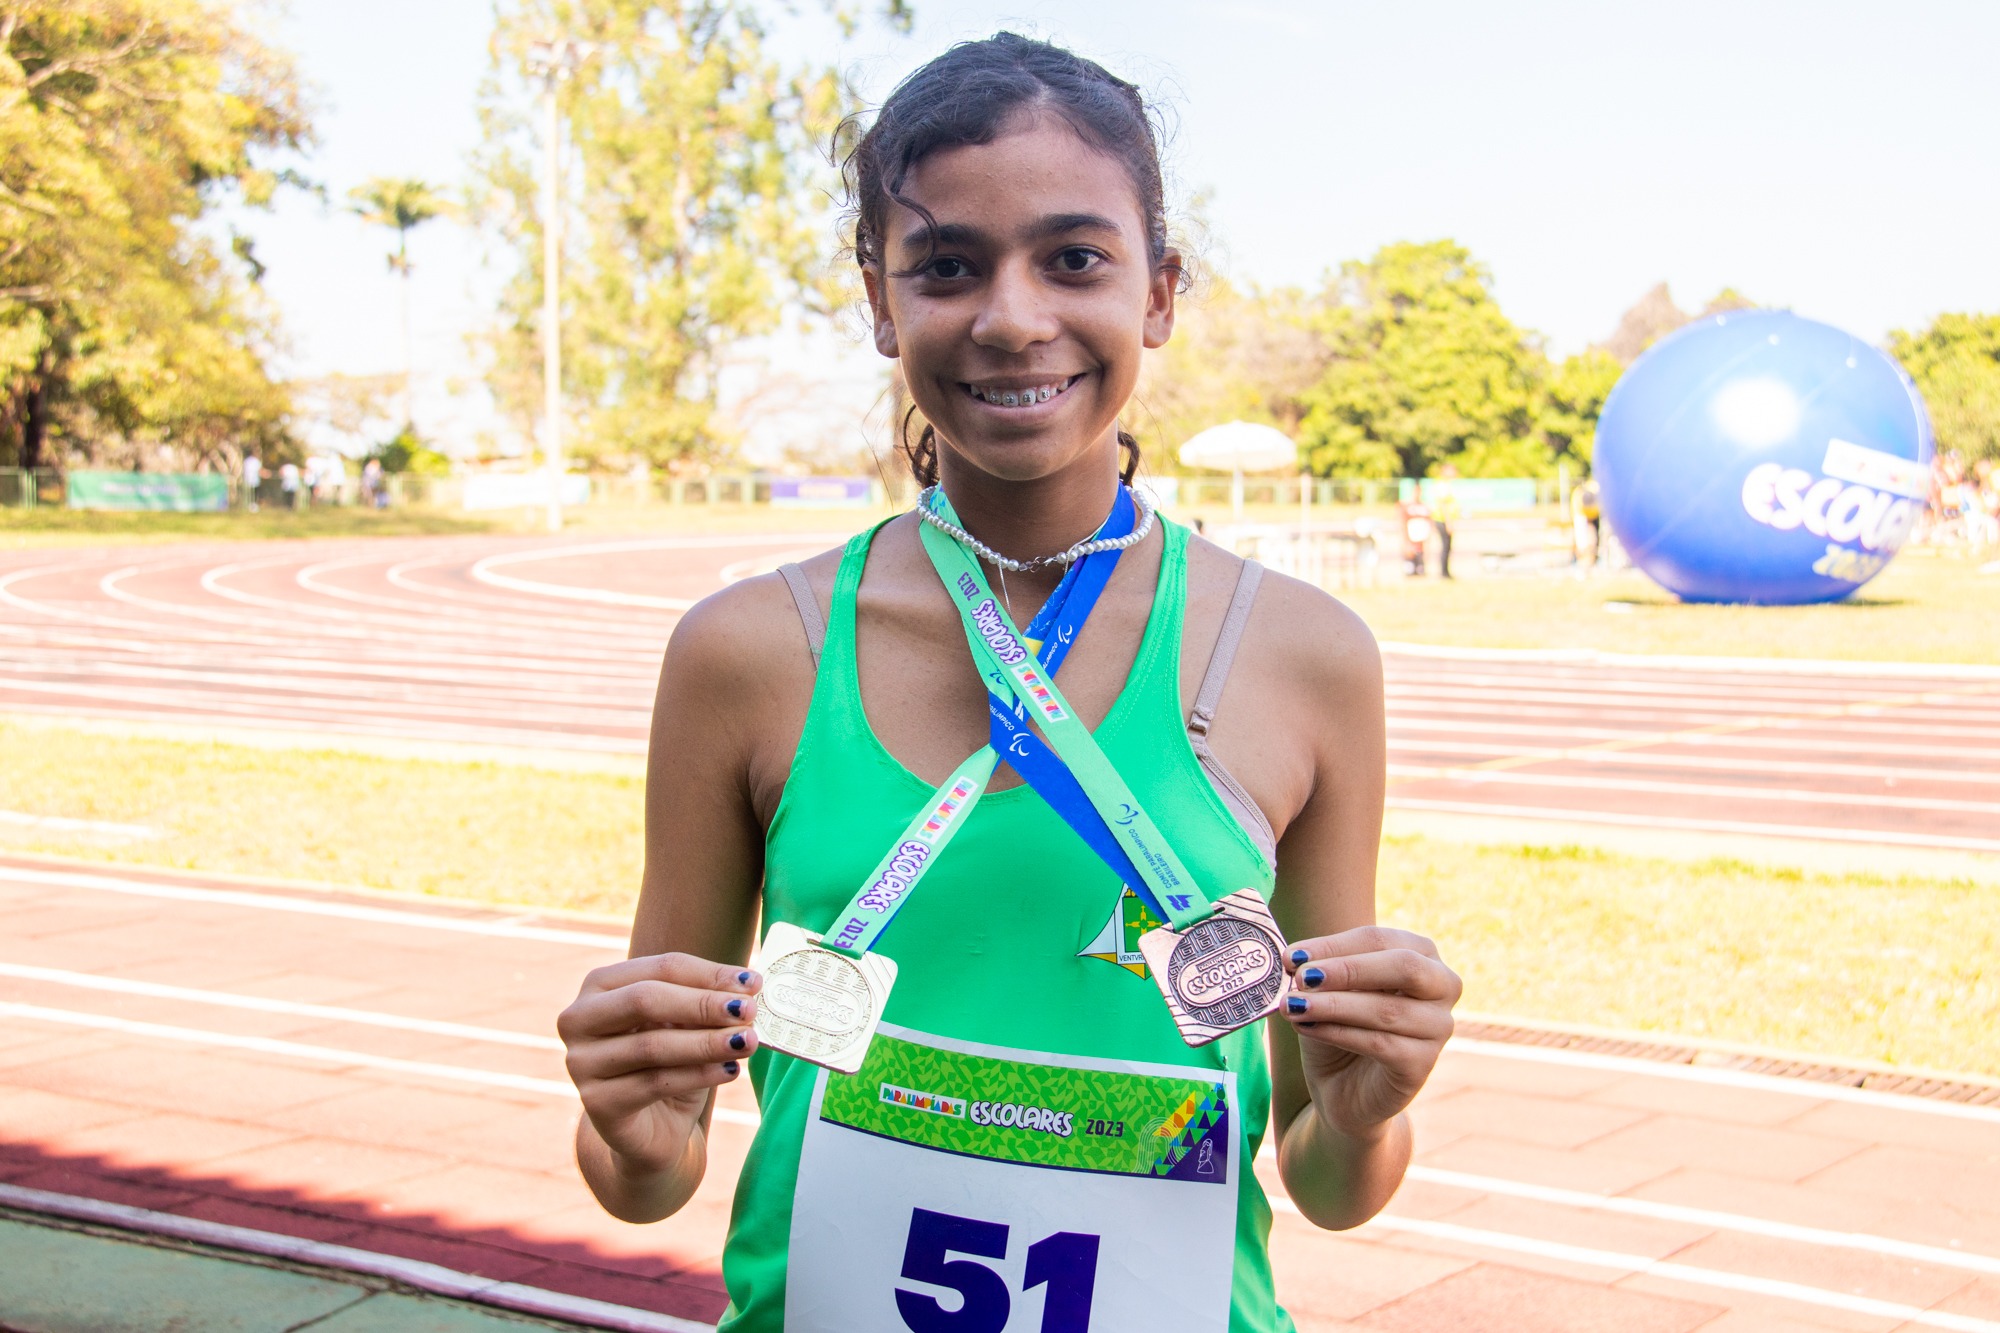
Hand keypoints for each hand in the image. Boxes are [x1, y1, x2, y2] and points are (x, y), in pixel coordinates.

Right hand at [558, 954, 761, 1176]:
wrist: (651, 1129)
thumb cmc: (671, 1064)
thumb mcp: (687, 1026)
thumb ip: (706, 1001)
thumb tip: (748, 984)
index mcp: (599, 986)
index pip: (660, 968)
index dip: (709, 973)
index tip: (752, 982)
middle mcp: (578, 1019)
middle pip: (645, 999)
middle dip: (703, 1003)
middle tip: (749, 1010)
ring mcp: (581, 1063)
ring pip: (652, 1045)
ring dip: (707, 1041)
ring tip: (748, 1041)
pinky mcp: (597, 1103)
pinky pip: (654, 1083)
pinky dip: (698, 1075)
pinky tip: (730, 1071)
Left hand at [1280, 926, 1459, 1141]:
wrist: (1343, 1088)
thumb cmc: (1339, 1025)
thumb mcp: (1328, 991)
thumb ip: (1319, 972)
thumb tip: (1296, 959)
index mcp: (1422, 954)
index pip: (1379, 940)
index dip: (1335, 945)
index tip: (1294, 955)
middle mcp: (1442, 986)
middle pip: (1403, 966)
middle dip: (1348, 970)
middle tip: (1303, 976)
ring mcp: (1438, 1027)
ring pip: (1387, 1010)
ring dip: (1334, 1005)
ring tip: (1294, 1005)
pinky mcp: (1422, 1064)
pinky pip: (1380, 1044)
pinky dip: (1338, 1033)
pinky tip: (1307, 1027)